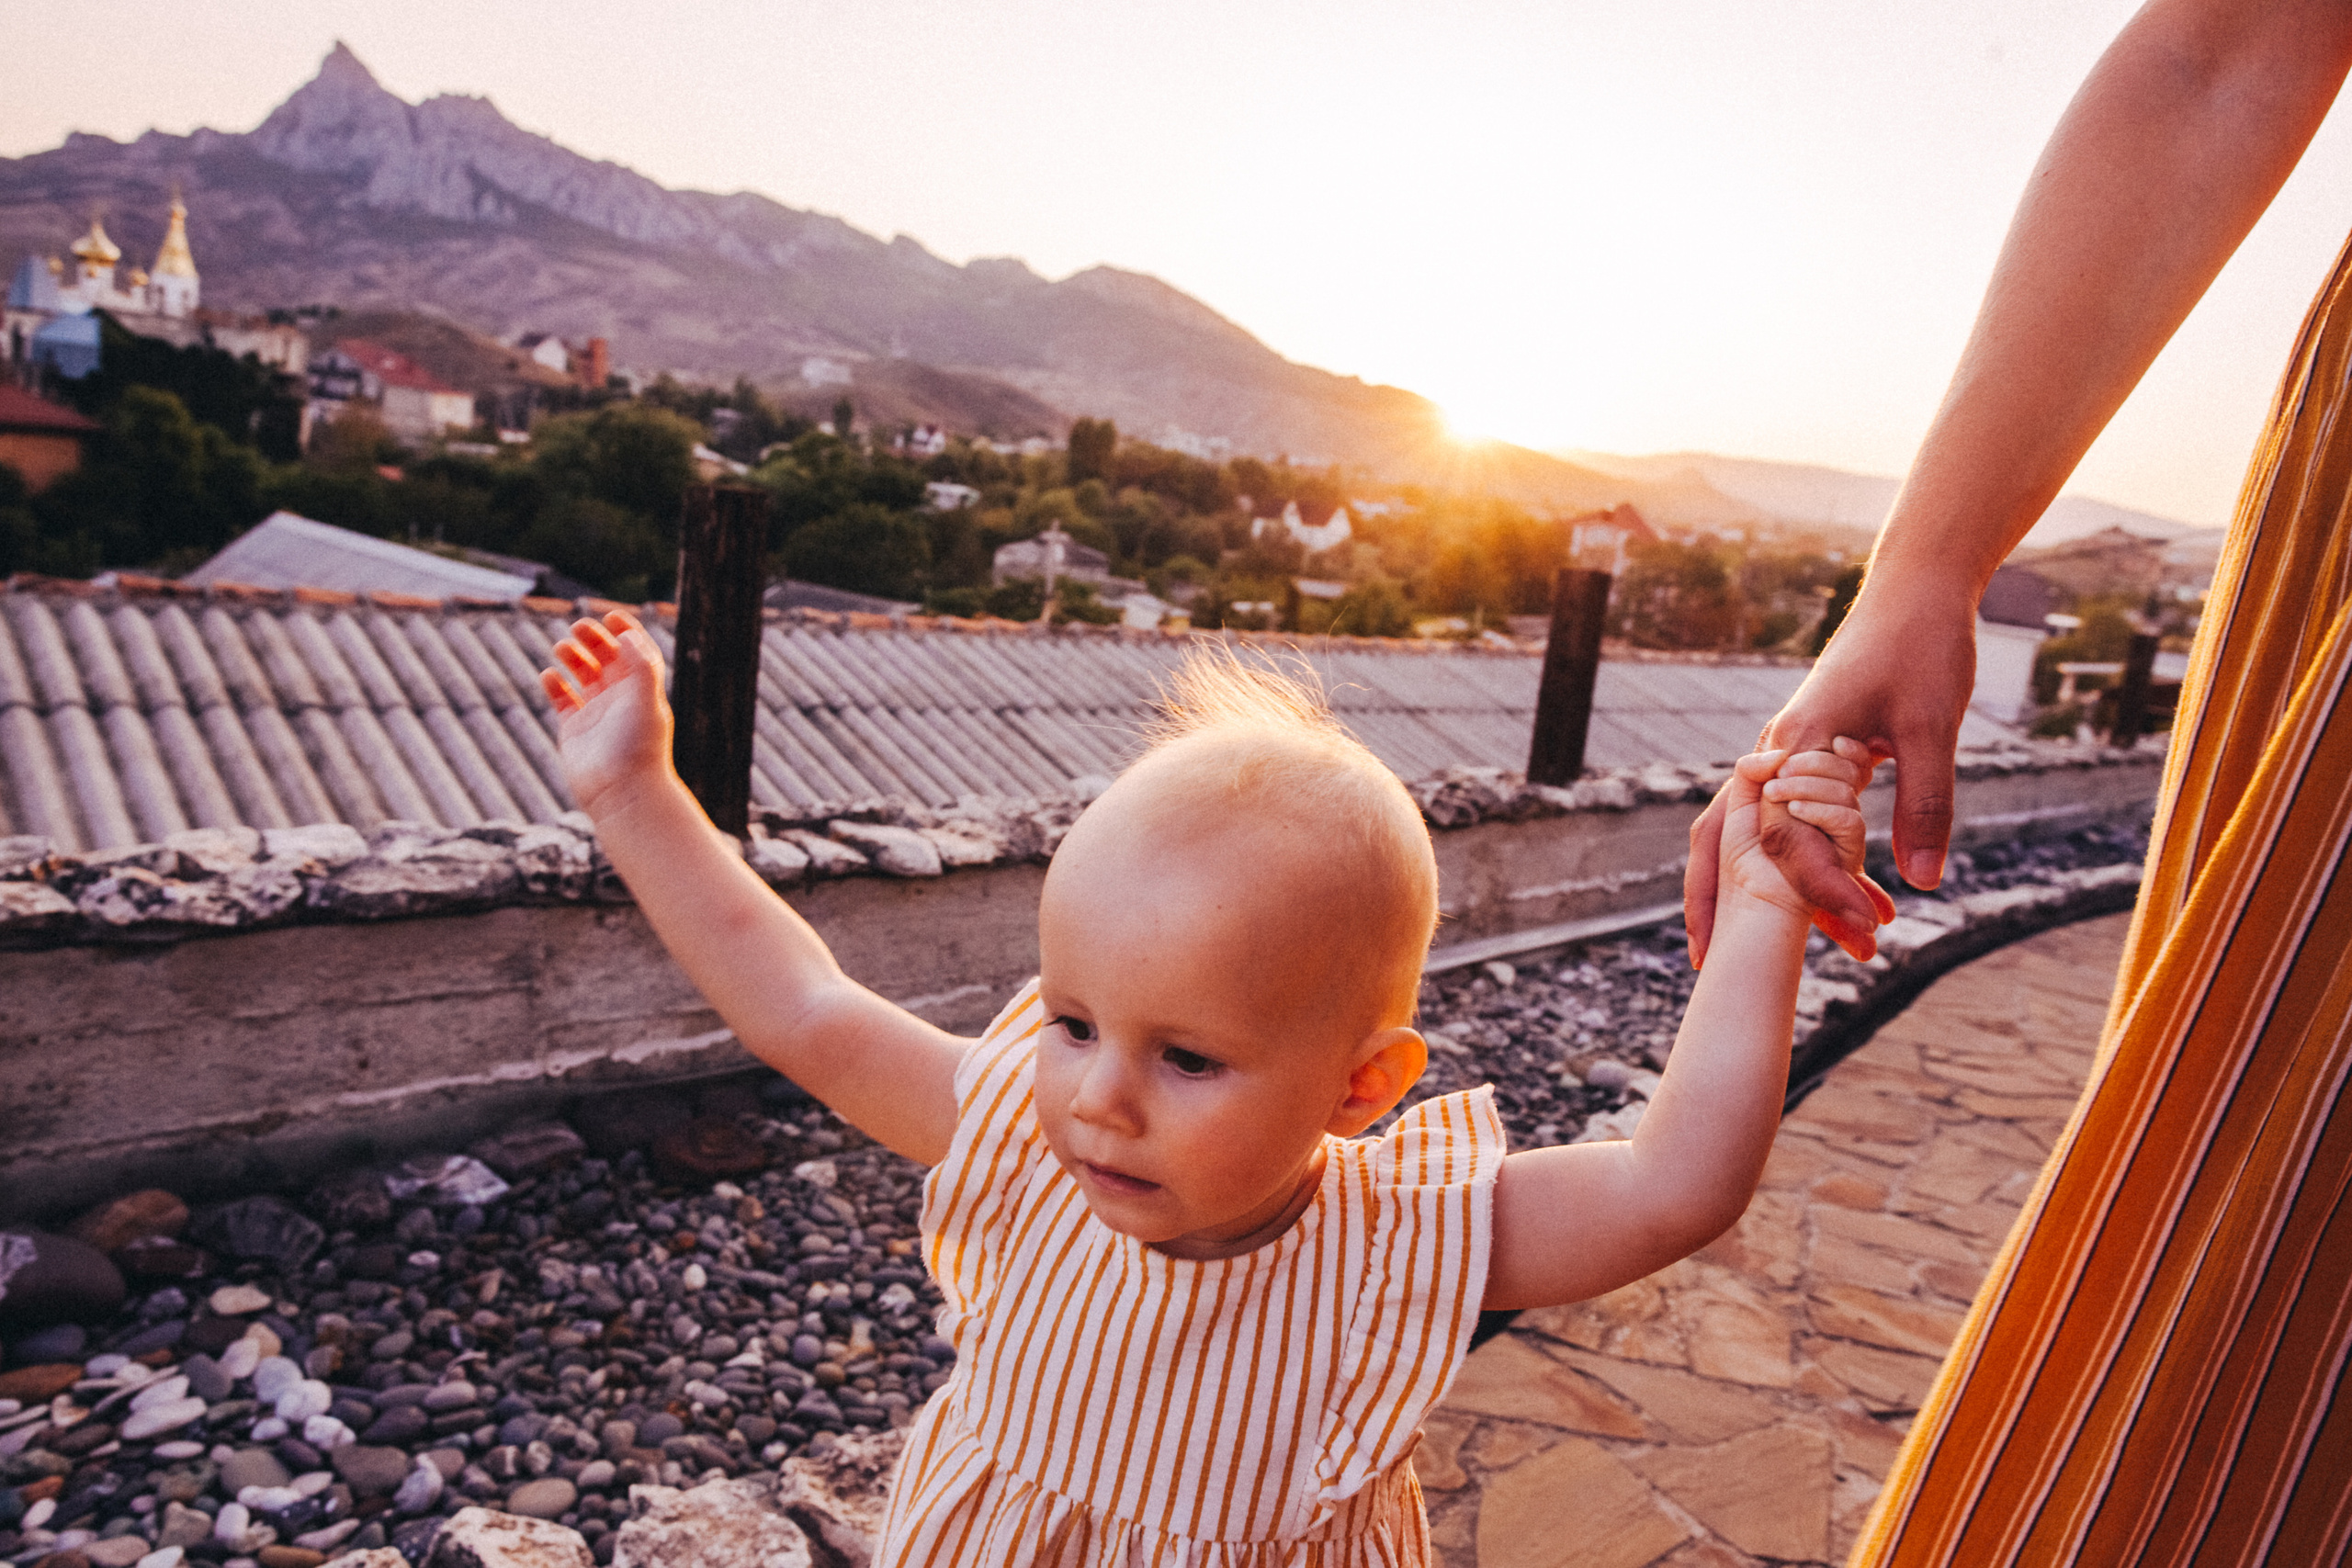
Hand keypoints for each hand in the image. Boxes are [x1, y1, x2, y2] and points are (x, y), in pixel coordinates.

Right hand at [540, 611, 674, 819]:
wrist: (621, 793)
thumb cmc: (638, 748)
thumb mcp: (646, 701)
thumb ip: (642, 666)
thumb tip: (628, 636)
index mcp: (642, 689)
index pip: (635, 651)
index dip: (625, 631)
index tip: (611, 616)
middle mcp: (620, 698)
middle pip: (606, 656)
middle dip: (593, 638)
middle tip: (578, 627)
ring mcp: (596, 712)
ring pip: (582, 673)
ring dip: (572, 656)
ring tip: (562, 648)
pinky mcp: (574, 728)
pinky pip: (561, 698)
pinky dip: (553, 683)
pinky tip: (549, 676)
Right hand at [1685, 593, 1969, 965]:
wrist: (1916, 592)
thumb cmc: (1923, 647)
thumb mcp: (1933, 727)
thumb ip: (1925, 804)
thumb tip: (1923, 885)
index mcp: (1795, 745)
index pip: (1788, 839)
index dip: (1819, 891)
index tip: (1860, 931)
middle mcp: (1773, 755)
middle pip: (1725, 844)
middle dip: (1730, 910)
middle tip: (1724, 969)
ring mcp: (1779, 757)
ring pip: (1736, 836)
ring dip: (1747, 892)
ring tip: (1754, 947)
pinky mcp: (1797, 758)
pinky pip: (1768, 821)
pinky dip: (1774, 864)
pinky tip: (1813, 893)